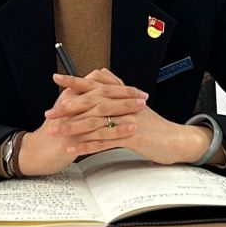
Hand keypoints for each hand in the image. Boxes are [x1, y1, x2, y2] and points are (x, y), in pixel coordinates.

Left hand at [33, 69, 210, 168]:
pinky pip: (104, 140)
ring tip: (55, 131)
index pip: (96, 84)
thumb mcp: (136, 106)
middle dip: (67, 107)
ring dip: (72, 127)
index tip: (57, 78)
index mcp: (123, 96)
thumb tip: (103, 79)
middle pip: (91, 102)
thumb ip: (119, 93)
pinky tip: (73, 148)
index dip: (75, 81)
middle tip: (49, 113)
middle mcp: (124, 104)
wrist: (176, 140)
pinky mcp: (131, 136)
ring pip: (95, 121)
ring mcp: (128, 120)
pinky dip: (86, 144)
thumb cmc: (154, 126)